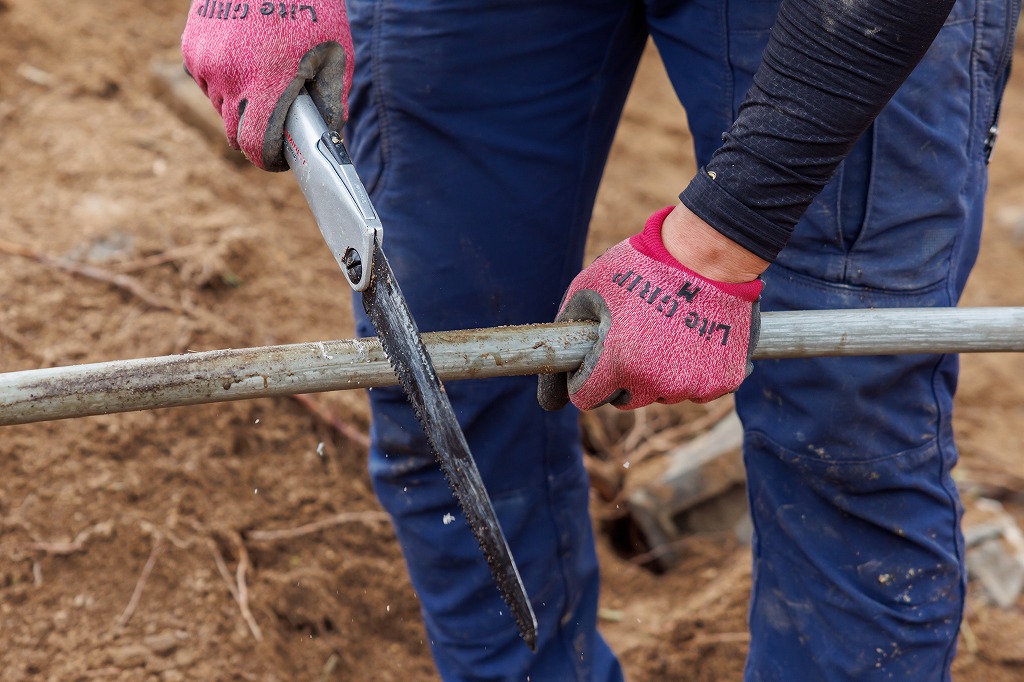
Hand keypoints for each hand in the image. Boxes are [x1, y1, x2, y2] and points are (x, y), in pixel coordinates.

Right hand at [181, 1, 353, 170]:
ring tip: (260, 76)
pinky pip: (205, 79)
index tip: (277, 157)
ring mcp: (206, 61)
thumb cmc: (311, 8)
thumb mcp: (335, 55)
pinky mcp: (191, 47)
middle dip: (254, 132)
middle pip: (234, 131)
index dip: (267, 157)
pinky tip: (242, 56)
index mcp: (268, 83)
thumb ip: (332, 101)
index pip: (254, 145)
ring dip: (236, 103)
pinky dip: (222, 77)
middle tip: (273, 117)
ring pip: (219, 105)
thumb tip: (330, 136)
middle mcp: (230, 76)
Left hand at [537, 206, 762, 410]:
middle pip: (625, 399)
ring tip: (667, 331)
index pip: (587, 398)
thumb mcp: (589, 289)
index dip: (587, 378)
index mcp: (618, 360)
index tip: (597, 359)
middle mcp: (655, 380)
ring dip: (660, 373)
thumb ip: (565, 339)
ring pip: (662, 394)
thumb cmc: (642, 267)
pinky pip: (697, 389)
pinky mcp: (724, 381)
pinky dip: (694, 371)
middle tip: (636, 337)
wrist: (709, 255)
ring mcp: (693, 384)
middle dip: (623, 376)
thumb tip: (550, 399)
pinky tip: (694, 338)